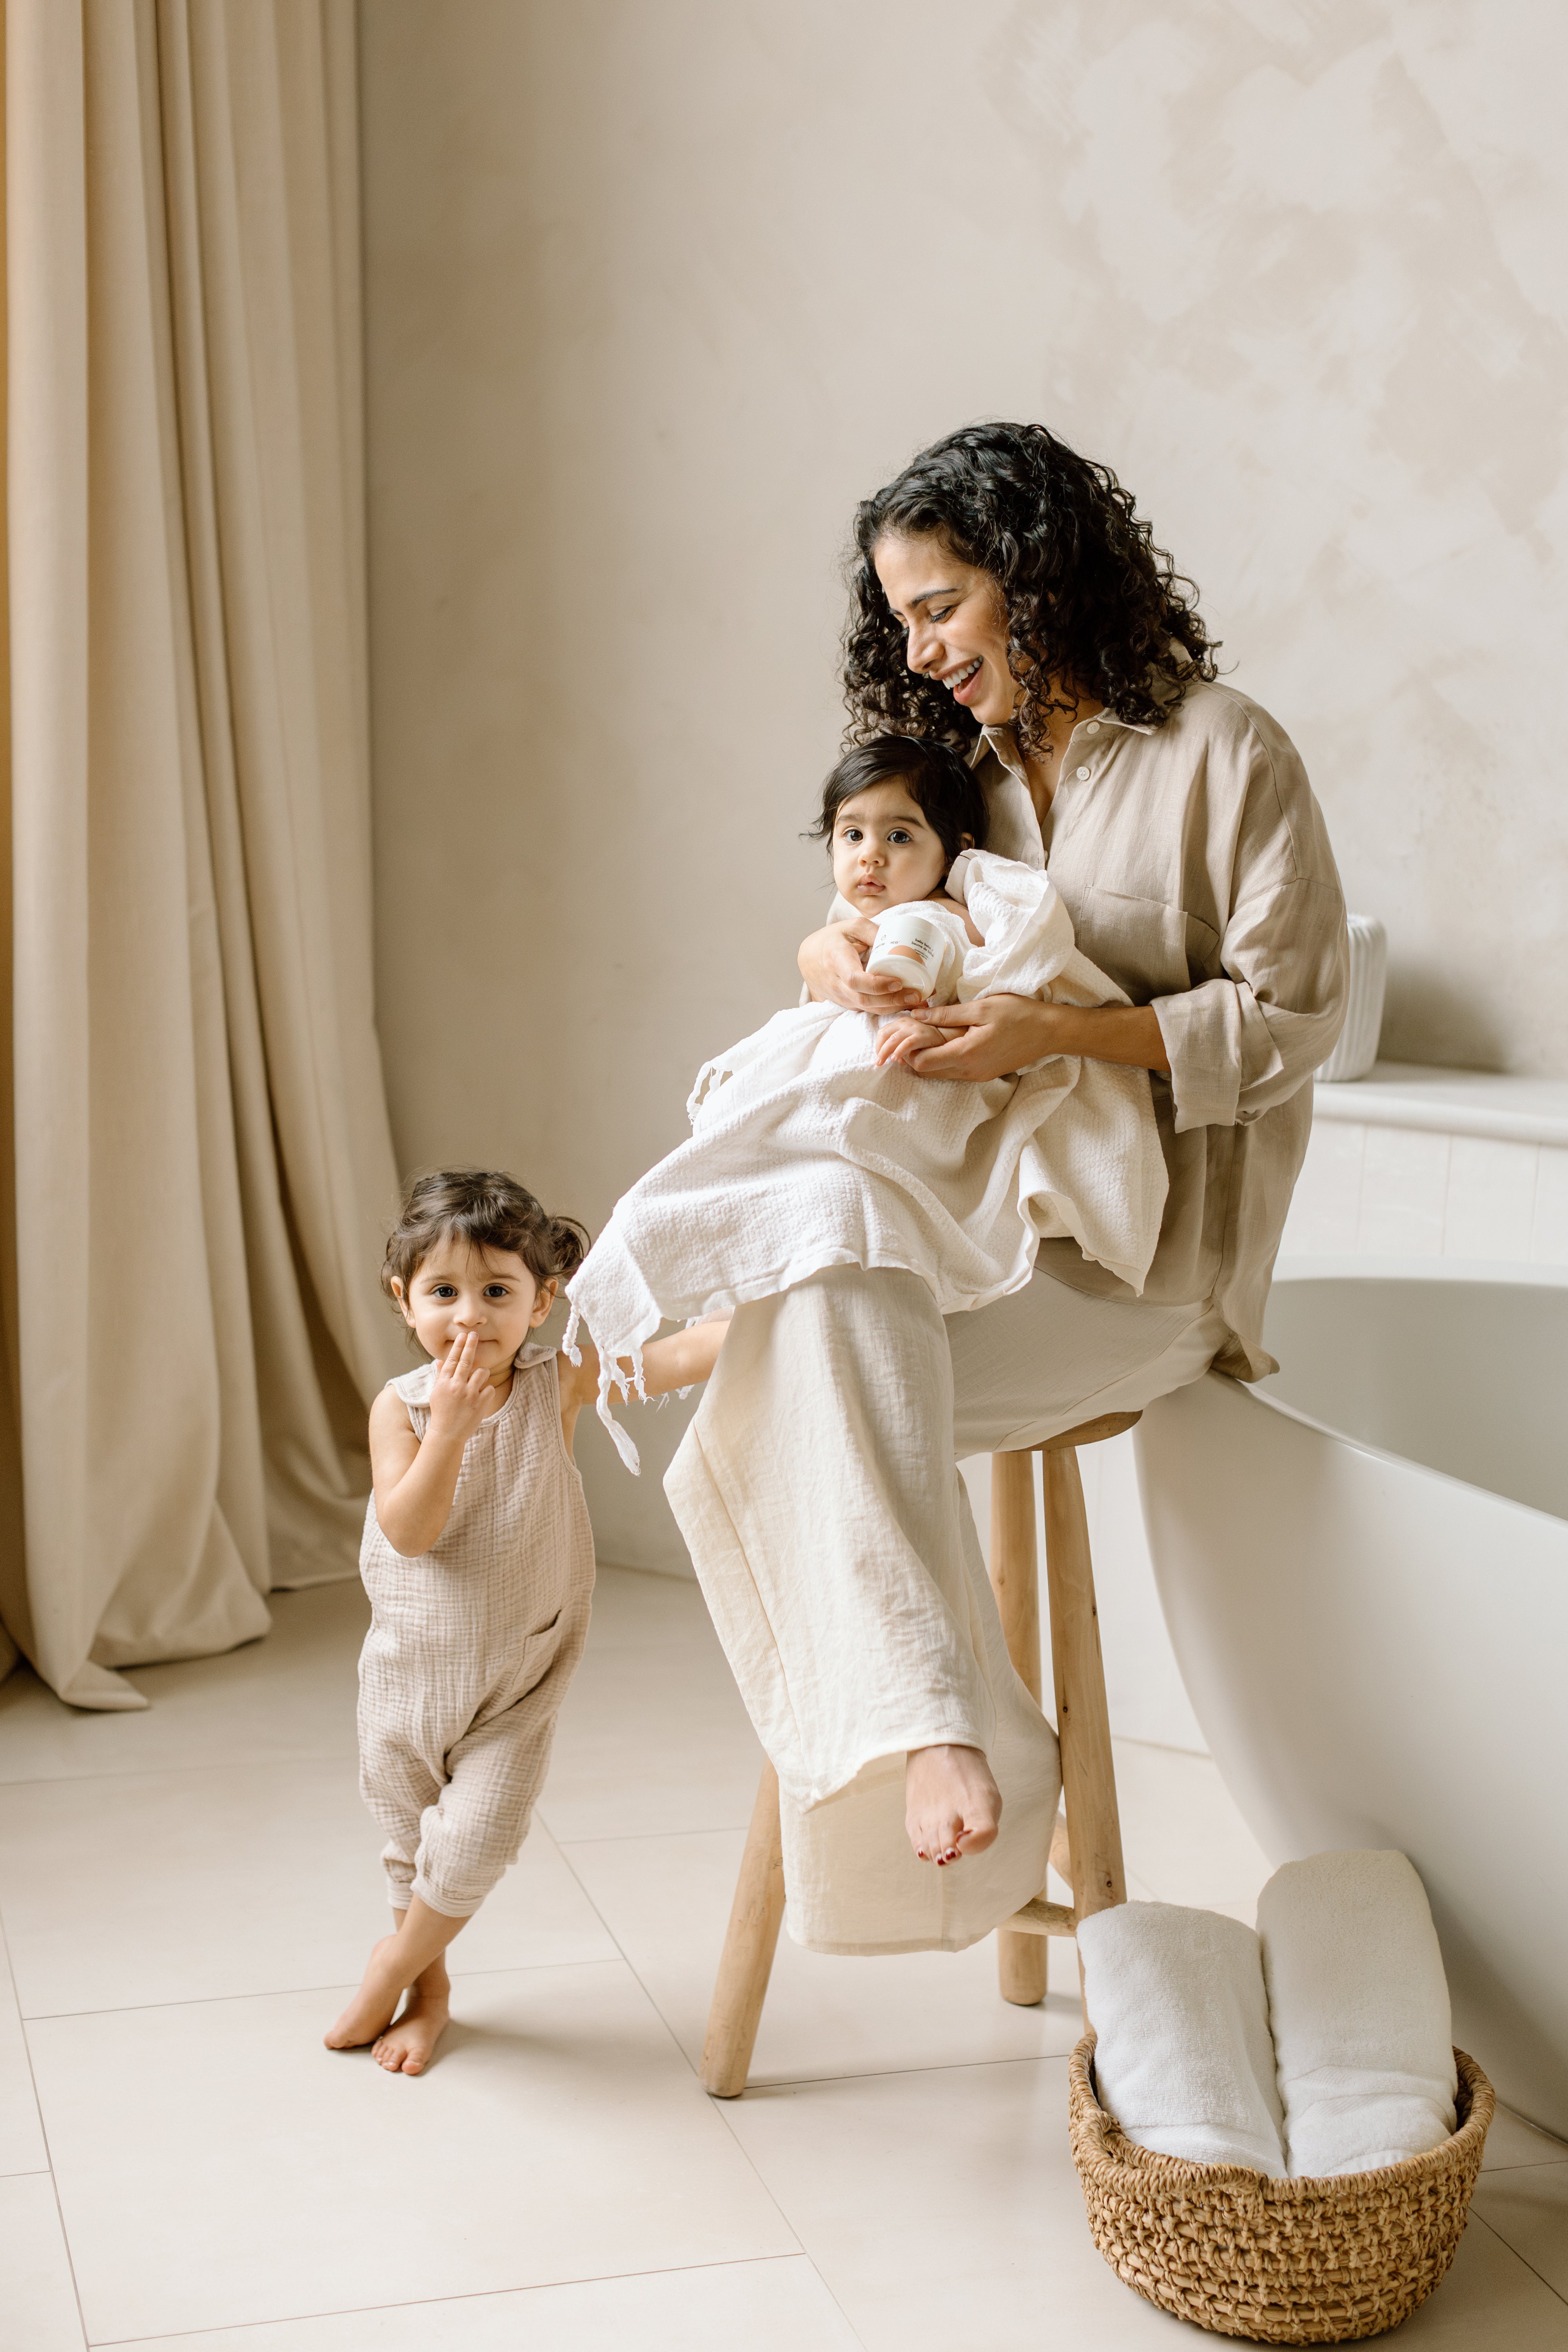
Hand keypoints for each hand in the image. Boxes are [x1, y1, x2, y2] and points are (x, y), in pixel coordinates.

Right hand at [425, 1330, 496, 1443]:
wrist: (447, 1434)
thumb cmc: (442, 1412)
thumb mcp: (437, 1393)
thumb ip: (441, 1376)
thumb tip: (440, 1360)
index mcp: (444, 1383)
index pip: (452, 1360)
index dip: (458, 1346)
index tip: (463, 1335)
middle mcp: (456, 1386)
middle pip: (466, 1360)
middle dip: (471, 1345)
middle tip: (475, 1334)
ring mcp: (469, 1394)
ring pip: (482, 1372)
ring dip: (482, 1374)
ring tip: (477, 1382)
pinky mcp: (480, 1403)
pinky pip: (489, 1388)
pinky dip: (486, 1391)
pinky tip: (480, 1398)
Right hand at [798, 920, 929, 1014]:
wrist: (808, 957)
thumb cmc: (832, 939)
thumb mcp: (852, 927)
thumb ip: (873, 931)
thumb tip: (899, 941)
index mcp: (836, 960)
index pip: (855, 980)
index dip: (878, 985)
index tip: (898, 982)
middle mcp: (835, 983)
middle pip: (864, 999)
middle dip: (892, 1001)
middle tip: (916, 996)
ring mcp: (838, 997)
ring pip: (866, 1008)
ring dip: (892, 1008)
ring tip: (915, 1001)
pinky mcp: (843, 1004)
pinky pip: (865, 1010)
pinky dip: (884, 1009)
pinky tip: (902, 1004)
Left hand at [873, 1014, 951, 1069]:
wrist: (954, 1035)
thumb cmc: (935, 1040)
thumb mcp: (916, 1042)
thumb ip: (904, 1047)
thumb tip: (896, 1059)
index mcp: (903, 1022)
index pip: (884, 1032)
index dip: (879, 1046)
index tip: (880, 1057)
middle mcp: (906, 1022)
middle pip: (884, 1034)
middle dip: (879, 1049)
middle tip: (878, 1062)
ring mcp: (914, 1028)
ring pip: (892, 1039)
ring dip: (884, 1052)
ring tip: (882, 1062)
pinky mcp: (923, 1035)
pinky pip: (907, 1043)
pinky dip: (899, 1051)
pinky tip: (895, 1059)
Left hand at [902, 994, 1061, 1081]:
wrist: (1049, 1032)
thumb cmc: (1018, 1014)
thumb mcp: (981, 1007)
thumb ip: (947, 1014)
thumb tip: (917, 1015)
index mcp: (966, 1054)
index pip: (923, 1063)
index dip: (908, 1051)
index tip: (905, 1033)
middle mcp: (969, 1071)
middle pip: (927, 1073)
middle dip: (914, 1056)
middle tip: (911, 1034)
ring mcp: (978, 1076)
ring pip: (940, 1074)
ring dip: (929, 1059)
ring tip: (927, 1036)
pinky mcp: (984, 1075)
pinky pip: (955, 1073)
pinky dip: (944, 1061)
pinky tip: (946, 1043)